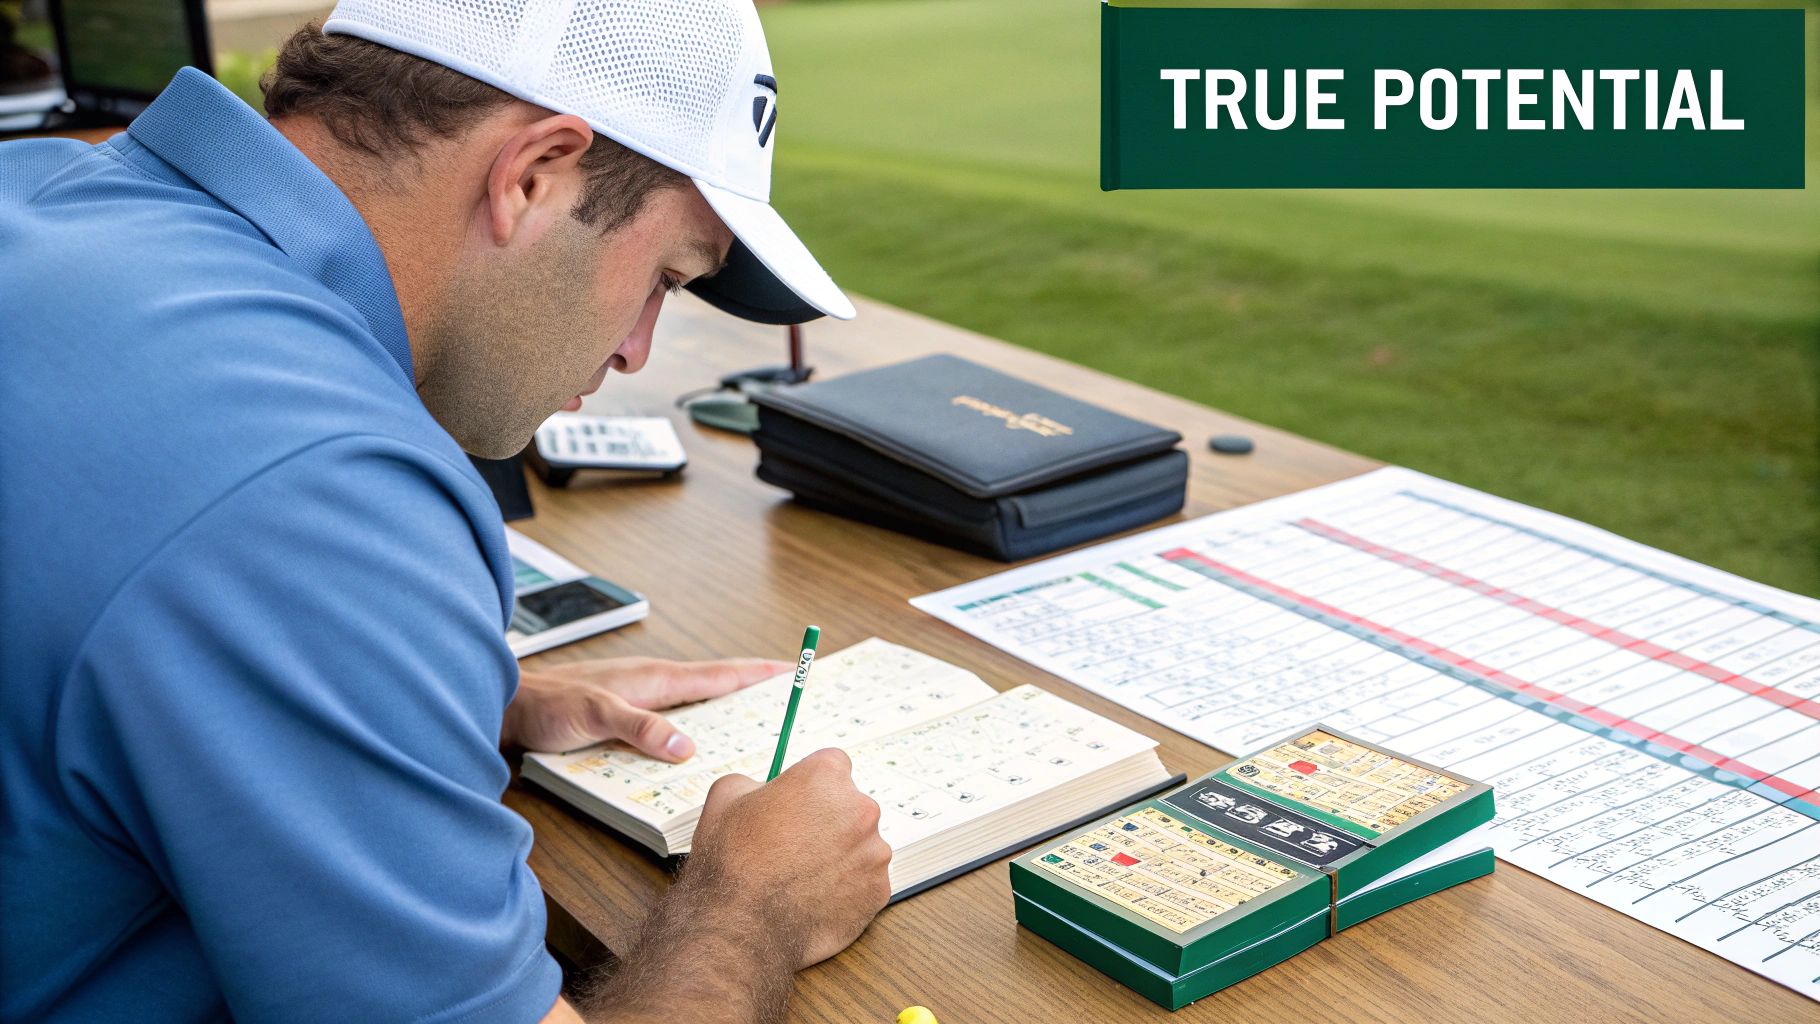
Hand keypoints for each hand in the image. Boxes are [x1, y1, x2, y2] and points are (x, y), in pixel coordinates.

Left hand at [503, 656, 788, 755]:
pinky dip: (695, 728)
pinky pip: (673, 721)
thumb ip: (638, 728)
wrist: (509, 707)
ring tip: (756, 725)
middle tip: (790, 701)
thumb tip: (684, 747)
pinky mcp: (627, 717)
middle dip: (754, 692)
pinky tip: (699, 747)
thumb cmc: (547, 703)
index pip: (721, 674)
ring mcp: (642, 701)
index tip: (794, 668)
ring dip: (724, 712)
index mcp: (656, 679)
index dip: (759, 672)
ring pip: (696, 706)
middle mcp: (654, 686)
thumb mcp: (594, 716)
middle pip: (716, 688)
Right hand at [683, 749, 892, 968]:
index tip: (799, 803)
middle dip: (827, 820)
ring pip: (860, 845)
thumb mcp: (726, 796)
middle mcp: (860, 809)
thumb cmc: (732, 864)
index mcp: (826, 776)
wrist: (741, 927)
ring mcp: (873, 852)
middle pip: (850, 805)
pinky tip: (813, 896)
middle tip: (794, 844)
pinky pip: (864, 881)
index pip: (832, 766)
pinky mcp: (878, 890)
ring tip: (800, 875)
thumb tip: (765, 788)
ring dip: (838, 854)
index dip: (811, 786)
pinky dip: (845, 887)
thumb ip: (756, 781)